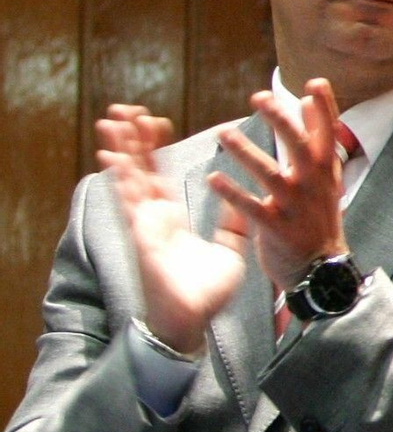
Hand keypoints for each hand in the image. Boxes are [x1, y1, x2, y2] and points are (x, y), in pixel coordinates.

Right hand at [97, 104, 246, 353]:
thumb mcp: (229, 251)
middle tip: (127, 109)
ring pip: (130, 179)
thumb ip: (232, 225)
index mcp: (173, 220)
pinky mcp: (141, 236)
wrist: (194, 321)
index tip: (155, 122)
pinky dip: (120, 179)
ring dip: (122, 149)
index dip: (156, 150)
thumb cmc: (207, 293)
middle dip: (134, 140)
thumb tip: (243, 200)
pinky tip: (111, 156)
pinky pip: (128, 202)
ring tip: (113, 120)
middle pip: (141, 170)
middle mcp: (154, 219)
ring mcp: (145, 226)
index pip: (162, 176)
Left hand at [209, 79, 349, 290]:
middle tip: (259, 98)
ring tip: (223, 134)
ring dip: (246, 152)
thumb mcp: (326, 179)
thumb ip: (315, 140)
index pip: (329, 133)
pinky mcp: (275, 227)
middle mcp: (313, 185)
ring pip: (269, 174)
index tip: (314, 83)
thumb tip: (307, 101)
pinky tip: (213, 179)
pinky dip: (231, 193)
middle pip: (298, 147)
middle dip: (280, 121)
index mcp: (326, 171)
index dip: (324, 107)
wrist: (321, 270)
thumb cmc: (318, 217)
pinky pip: (250, 207)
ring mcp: (295, 206)